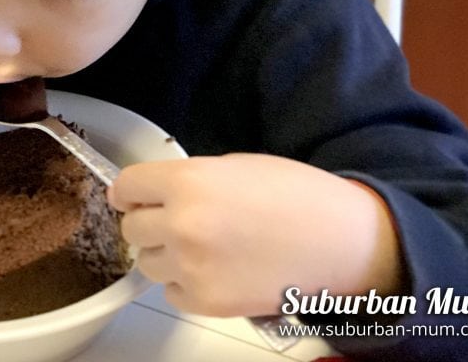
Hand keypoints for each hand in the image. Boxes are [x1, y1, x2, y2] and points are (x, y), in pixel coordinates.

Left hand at [108, 153, 402, 317]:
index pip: (126, 187)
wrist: (341, 242)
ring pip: (147, 263)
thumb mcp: (232, 166)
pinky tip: (217, 269)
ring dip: (166, 255)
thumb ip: (187, 180)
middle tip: (176, 221)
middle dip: (149, 223)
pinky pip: (172, 292)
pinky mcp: (207, 302)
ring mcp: (192, 267)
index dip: (128, 192)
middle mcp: (182, 224)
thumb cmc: (295, 196)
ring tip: (204, 247)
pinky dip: (186, 283)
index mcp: (187, 181)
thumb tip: (154, 192)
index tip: (131, 197)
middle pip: (131, 229)